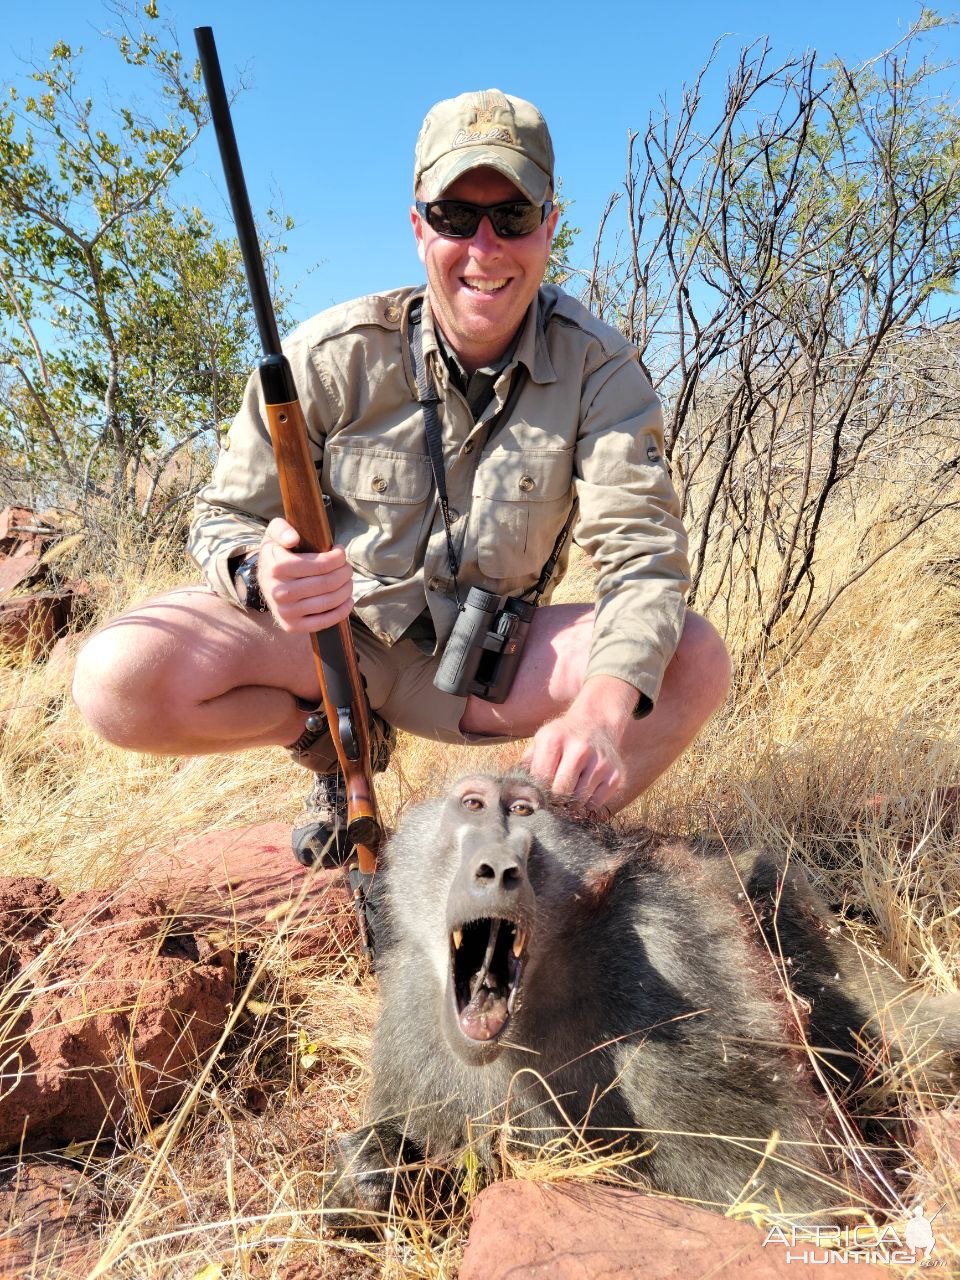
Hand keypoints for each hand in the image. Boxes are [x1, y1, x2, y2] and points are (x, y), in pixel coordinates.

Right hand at [256, 517, 353, 631]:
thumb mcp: (273, 536)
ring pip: (329, 601)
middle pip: (328, 583)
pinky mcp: (292, 626)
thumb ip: (282, 529)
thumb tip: (293, 539)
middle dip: (345, 572)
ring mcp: (285, 612)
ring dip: (346, 589)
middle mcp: (279, 592)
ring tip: (347, 580)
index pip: (320, 565)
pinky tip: (348, 600)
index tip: (340, 552)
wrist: (264, 583)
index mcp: (276, 568)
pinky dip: (342, 611)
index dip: (338, 557)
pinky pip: (324, 622)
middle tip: (347, 567)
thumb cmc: (277, 555)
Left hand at [523, 712, 624, 811]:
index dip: (539, 790)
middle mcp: (579, 749)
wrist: (597, 723)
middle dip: (554, 799)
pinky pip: (596, 804)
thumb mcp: (541, 740)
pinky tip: (582, 794)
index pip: (541, 780)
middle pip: (560, 792)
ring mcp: (600, 762)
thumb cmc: (563, 736)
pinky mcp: (614, 775)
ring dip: (570, 803)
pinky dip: (586, 805)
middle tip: (553, 799)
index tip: (539, 794)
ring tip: (568, 795)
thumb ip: (527, 763)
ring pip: (579, 800)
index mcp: (554, 739)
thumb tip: (515, 791)